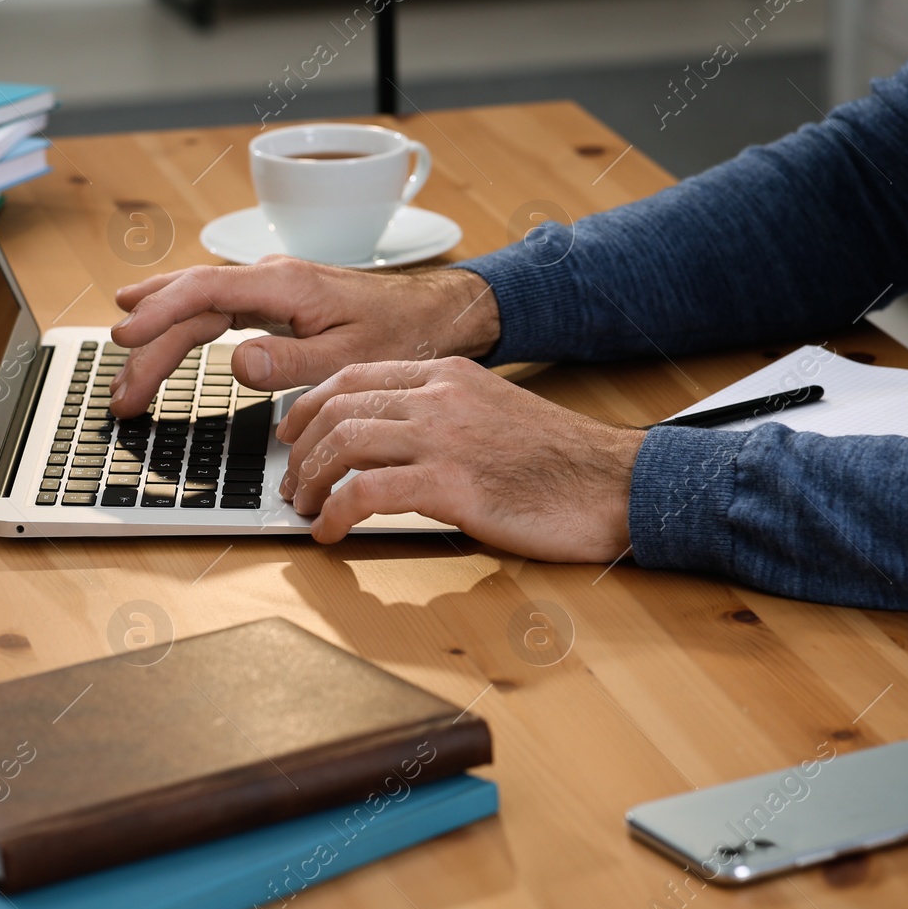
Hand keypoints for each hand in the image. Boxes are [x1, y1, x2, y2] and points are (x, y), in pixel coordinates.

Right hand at [106, 255, 499, 417]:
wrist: (434, 313)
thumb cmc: (400, 333)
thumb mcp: (350, 358)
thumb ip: (292, 361)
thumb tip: (237, 363)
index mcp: (283, 285)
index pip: (204, 293)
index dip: (159, 314)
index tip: (125, 336)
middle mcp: (268, 279)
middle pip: (190, 307)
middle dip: (149, 348)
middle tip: (120, 395)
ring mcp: (267, 288)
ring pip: (197, 307)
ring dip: (158, 337)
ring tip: (121, 369)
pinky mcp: (272, 301)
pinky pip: (213, 308)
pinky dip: (179, 320)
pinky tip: (154, 325)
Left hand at [276, 356, 647, 560]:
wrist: (614, 484)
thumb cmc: (561, 463)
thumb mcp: (494, 414)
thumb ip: (444, 415)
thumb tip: (393, 442)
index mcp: (449, 375)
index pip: (356, 376)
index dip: (312, 406)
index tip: (294, 434)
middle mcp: (440, 396)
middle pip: (339, 408)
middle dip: (302, 450)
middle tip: (293, 484)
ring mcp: (444, 437)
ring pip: (344, 443)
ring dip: (312, 481)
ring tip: (307, 510)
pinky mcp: (451, 484)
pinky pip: (367, 492)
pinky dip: (337, 514)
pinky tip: (332, 533)